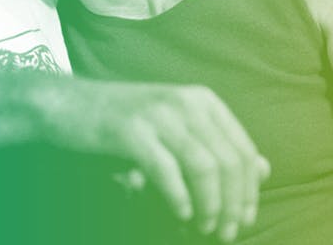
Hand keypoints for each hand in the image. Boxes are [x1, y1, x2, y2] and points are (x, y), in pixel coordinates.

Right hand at [47, 80, 269, 241]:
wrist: (68, 105)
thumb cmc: (126, 123)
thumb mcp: (177, 128)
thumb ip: (218, 145)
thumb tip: (264, 169)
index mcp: (203, 101)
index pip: (243, 150)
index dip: (248, 191)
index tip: (243, 220)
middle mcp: (187, 102)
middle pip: (228, 161)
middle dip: (232, 204)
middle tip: (225, 233)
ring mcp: (159, 114)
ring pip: (204, 167)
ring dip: (210, 205)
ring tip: (205, 227)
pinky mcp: (131, 130)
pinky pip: (167, 170)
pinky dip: (179, 197)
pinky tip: (180, 214)